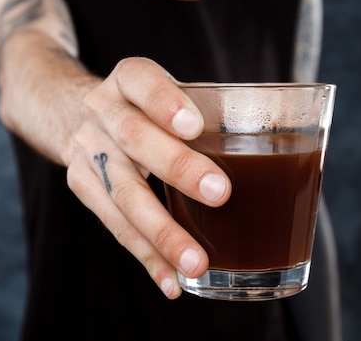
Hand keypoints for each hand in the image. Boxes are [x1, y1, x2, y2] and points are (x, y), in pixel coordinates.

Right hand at [64, 57, 231, 298]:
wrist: (74, 112)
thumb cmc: (142, 107)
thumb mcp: (162, 92)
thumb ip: (205, 109)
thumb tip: (287, 145)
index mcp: (128, 80)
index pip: (142, 81)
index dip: (165, 102)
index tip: (194, 125)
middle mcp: (102, 112)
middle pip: (135, 138)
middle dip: (177, 168)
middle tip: (220, 193)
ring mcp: (88, 150)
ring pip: (124, 193)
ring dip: (162, 231)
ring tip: (196, 262)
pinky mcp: (82, 185)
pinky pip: (115, 226)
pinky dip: (147, 256)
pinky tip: (171, 281)